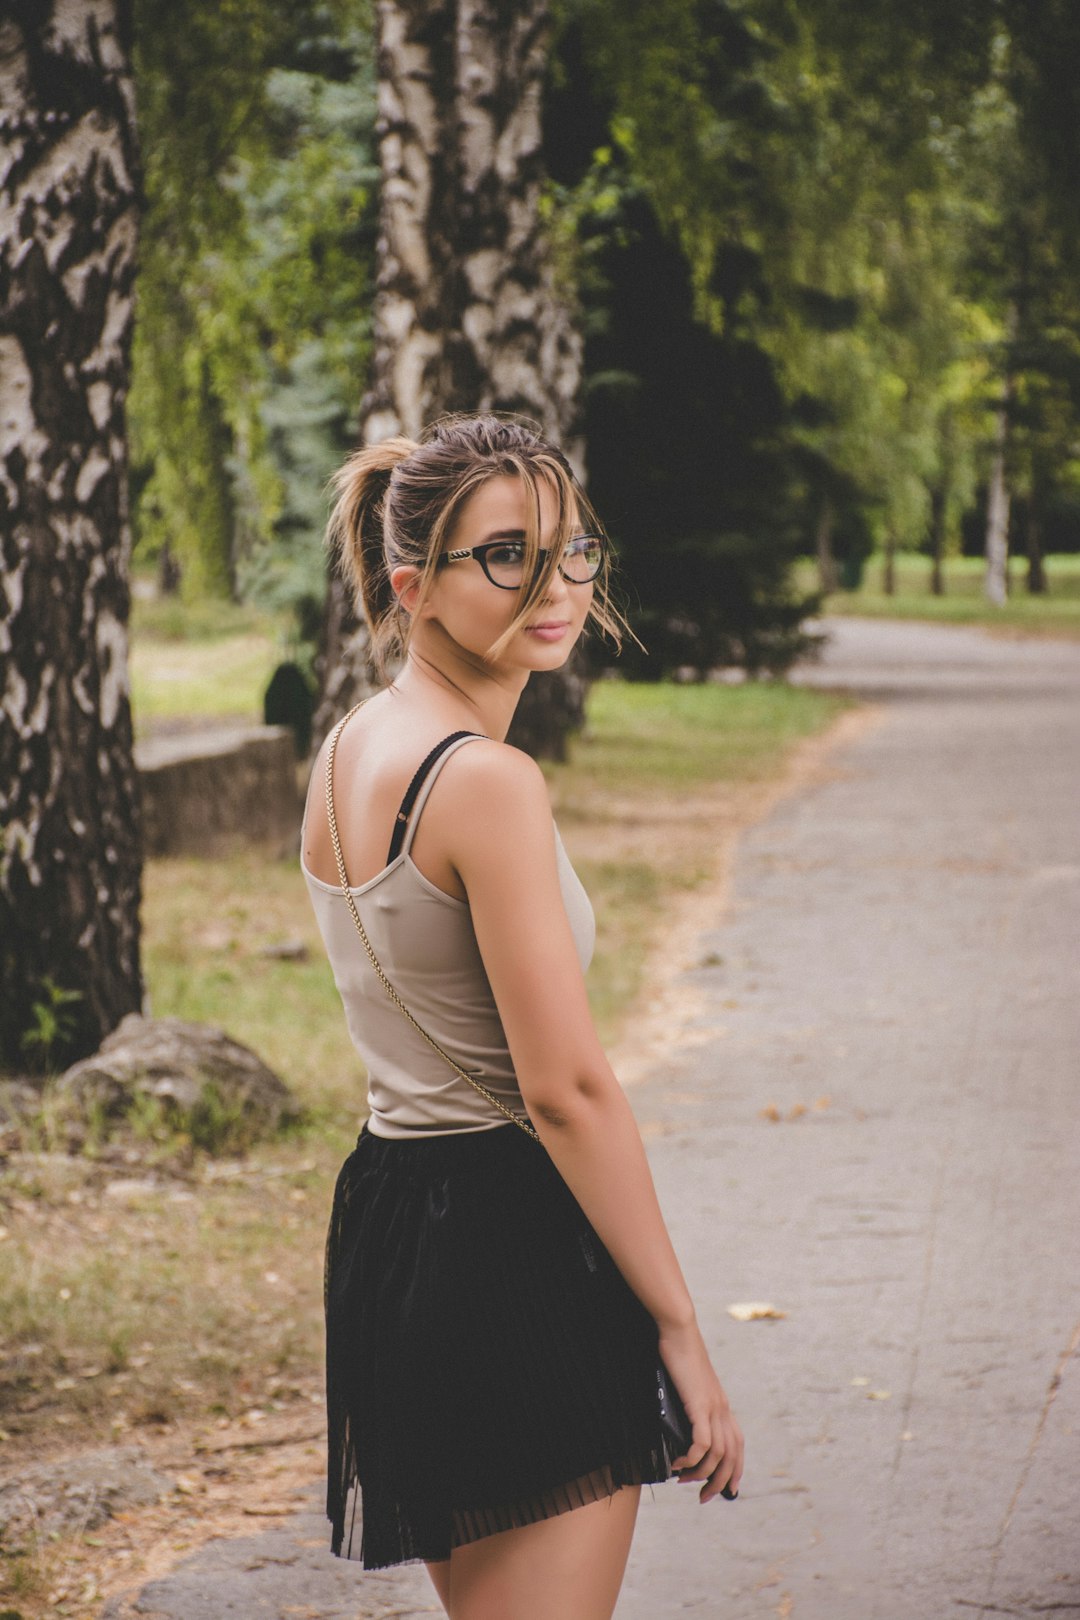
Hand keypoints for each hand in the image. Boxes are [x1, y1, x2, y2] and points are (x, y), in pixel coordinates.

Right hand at [658, 1319, 743, 1504]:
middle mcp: (722, 1409)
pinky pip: (702, 1443)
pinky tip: (677, 1463)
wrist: (678, 1331)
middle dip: (720, 1483)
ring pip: (718, 1455)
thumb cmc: (677, 1354)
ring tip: (683, 1480)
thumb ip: (688, 1405)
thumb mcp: (686, 1385)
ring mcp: (713, 1407)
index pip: (737, 1445)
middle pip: (731, 1457)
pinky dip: (691, 1459)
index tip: (725, 1489)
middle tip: (704, 1498)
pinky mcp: (699, 1405)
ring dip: (701, 1474)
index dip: (735, 1470)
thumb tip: (678, 1427)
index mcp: (722, 1404)